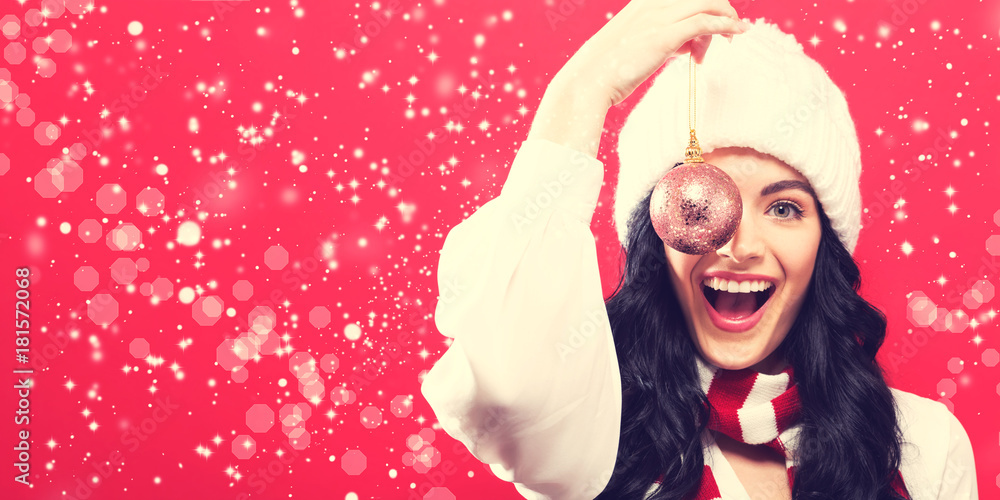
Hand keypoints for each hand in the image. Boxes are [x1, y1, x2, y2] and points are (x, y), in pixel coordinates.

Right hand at [528, 0, 747, 157]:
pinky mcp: (666, 36)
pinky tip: (739, 32)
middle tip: (727, 30)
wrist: (587, 82)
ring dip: (727, 17)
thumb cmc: (606, 72)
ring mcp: (659, 18)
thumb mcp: (633, 48)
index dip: (701, 7)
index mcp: (642, 4)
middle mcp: (652, 5)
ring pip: (707, 4)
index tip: (709, 25)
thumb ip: (658, 41)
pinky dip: (726, 25)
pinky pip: (706, 22)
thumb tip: (682, 47)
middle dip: (719, 8)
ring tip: (735, 33)